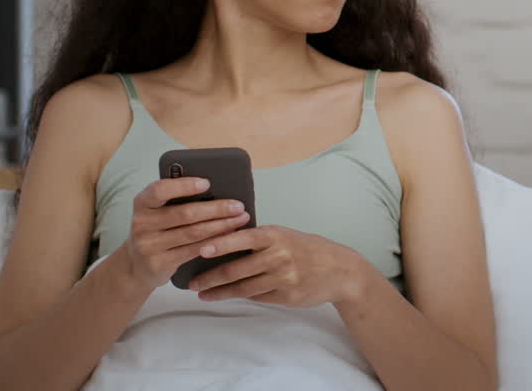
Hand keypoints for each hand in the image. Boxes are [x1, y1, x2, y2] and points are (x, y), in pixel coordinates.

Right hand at [121, 177, 250, 290]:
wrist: (135, 266)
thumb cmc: (157, 230)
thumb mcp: (158, 212)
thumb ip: (177, 200)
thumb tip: (217, 189)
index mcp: (142, 202)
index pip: (160, 190)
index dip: (184, 186)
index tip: (207, 183)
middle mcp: (142, 223)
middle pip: (185, 213)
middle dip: (216, 209)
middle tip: (238, 206)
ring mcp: (148, 245)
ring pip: (193, 233)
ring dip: (221, 225)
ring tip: (240, 219)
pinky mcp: (159, 263)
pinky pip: (193, 250)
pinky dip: (214, 242)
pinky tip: (229, 236)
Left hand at [187, 225, 367, 306]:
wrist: (340, 270)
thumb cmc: (309, 249)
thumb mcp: (286, 235)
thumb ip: (260, 239)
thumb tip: (224, 241)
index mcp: (276, 235)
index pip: (243, 238)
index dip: (220, 244)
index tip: (200, 250)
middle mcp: (279, 256)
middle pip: (237, 269)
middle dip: (210, 277)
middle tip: (192, 283)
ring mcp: (283, 278)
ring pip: (243, 287)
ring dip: (220, 292)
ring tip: (203, 294)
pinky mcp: (287, 296)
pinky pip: (257, 297)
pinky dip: (241, 296)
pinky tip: (228, 295)